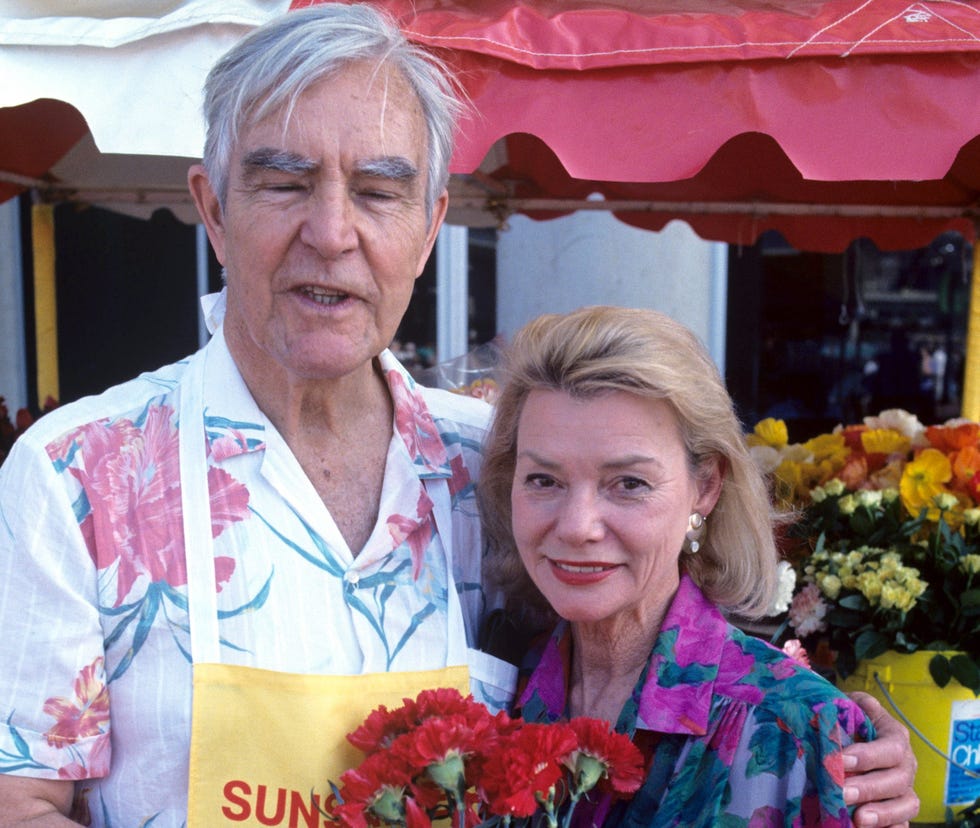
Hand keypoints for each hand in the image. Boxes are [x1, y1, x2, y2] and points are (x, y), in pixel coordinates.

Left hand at [843, 691, 918, 827]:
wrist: (844, 739)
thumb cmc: (845, 720)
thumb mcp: (847, 706)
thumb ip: (851, 704)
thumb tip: (853, 703)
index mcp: (895, 736)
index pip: (889, 747)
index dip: (868, 755)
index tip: (841, 760)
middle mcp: (905, 764)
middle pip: (897, 780)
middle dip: (868, 787)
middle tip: (842, 792)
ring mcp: (904, 790)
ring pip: (906, 805)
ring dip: (882, 813)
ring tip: (858, 819)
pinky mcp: (898, 811)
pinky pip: (902, 824)